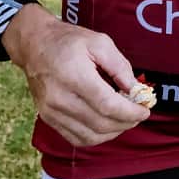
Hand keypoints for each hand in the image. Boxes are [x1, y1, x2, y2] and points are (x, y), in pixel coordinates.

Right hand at [2, 4, 150, 146]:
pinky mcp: (48, 118)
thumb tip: (136, 90)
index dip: (130, 112)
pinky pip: (76, 138)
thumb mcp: (99, 42)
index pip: (107, 105)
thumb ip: (120, 67)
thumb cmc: (68, 40)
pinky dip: (96, 137)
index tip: (145, 110)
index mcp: (74, 75)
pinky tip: (106, 125)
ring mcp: (51, 111)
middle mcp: (60, 98)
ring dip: (113, 132)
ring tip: (124, 119)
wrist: (33, 44)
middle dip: (126, 123)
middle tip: (138, 114)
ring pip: (89, 136)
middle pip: (100, 124)